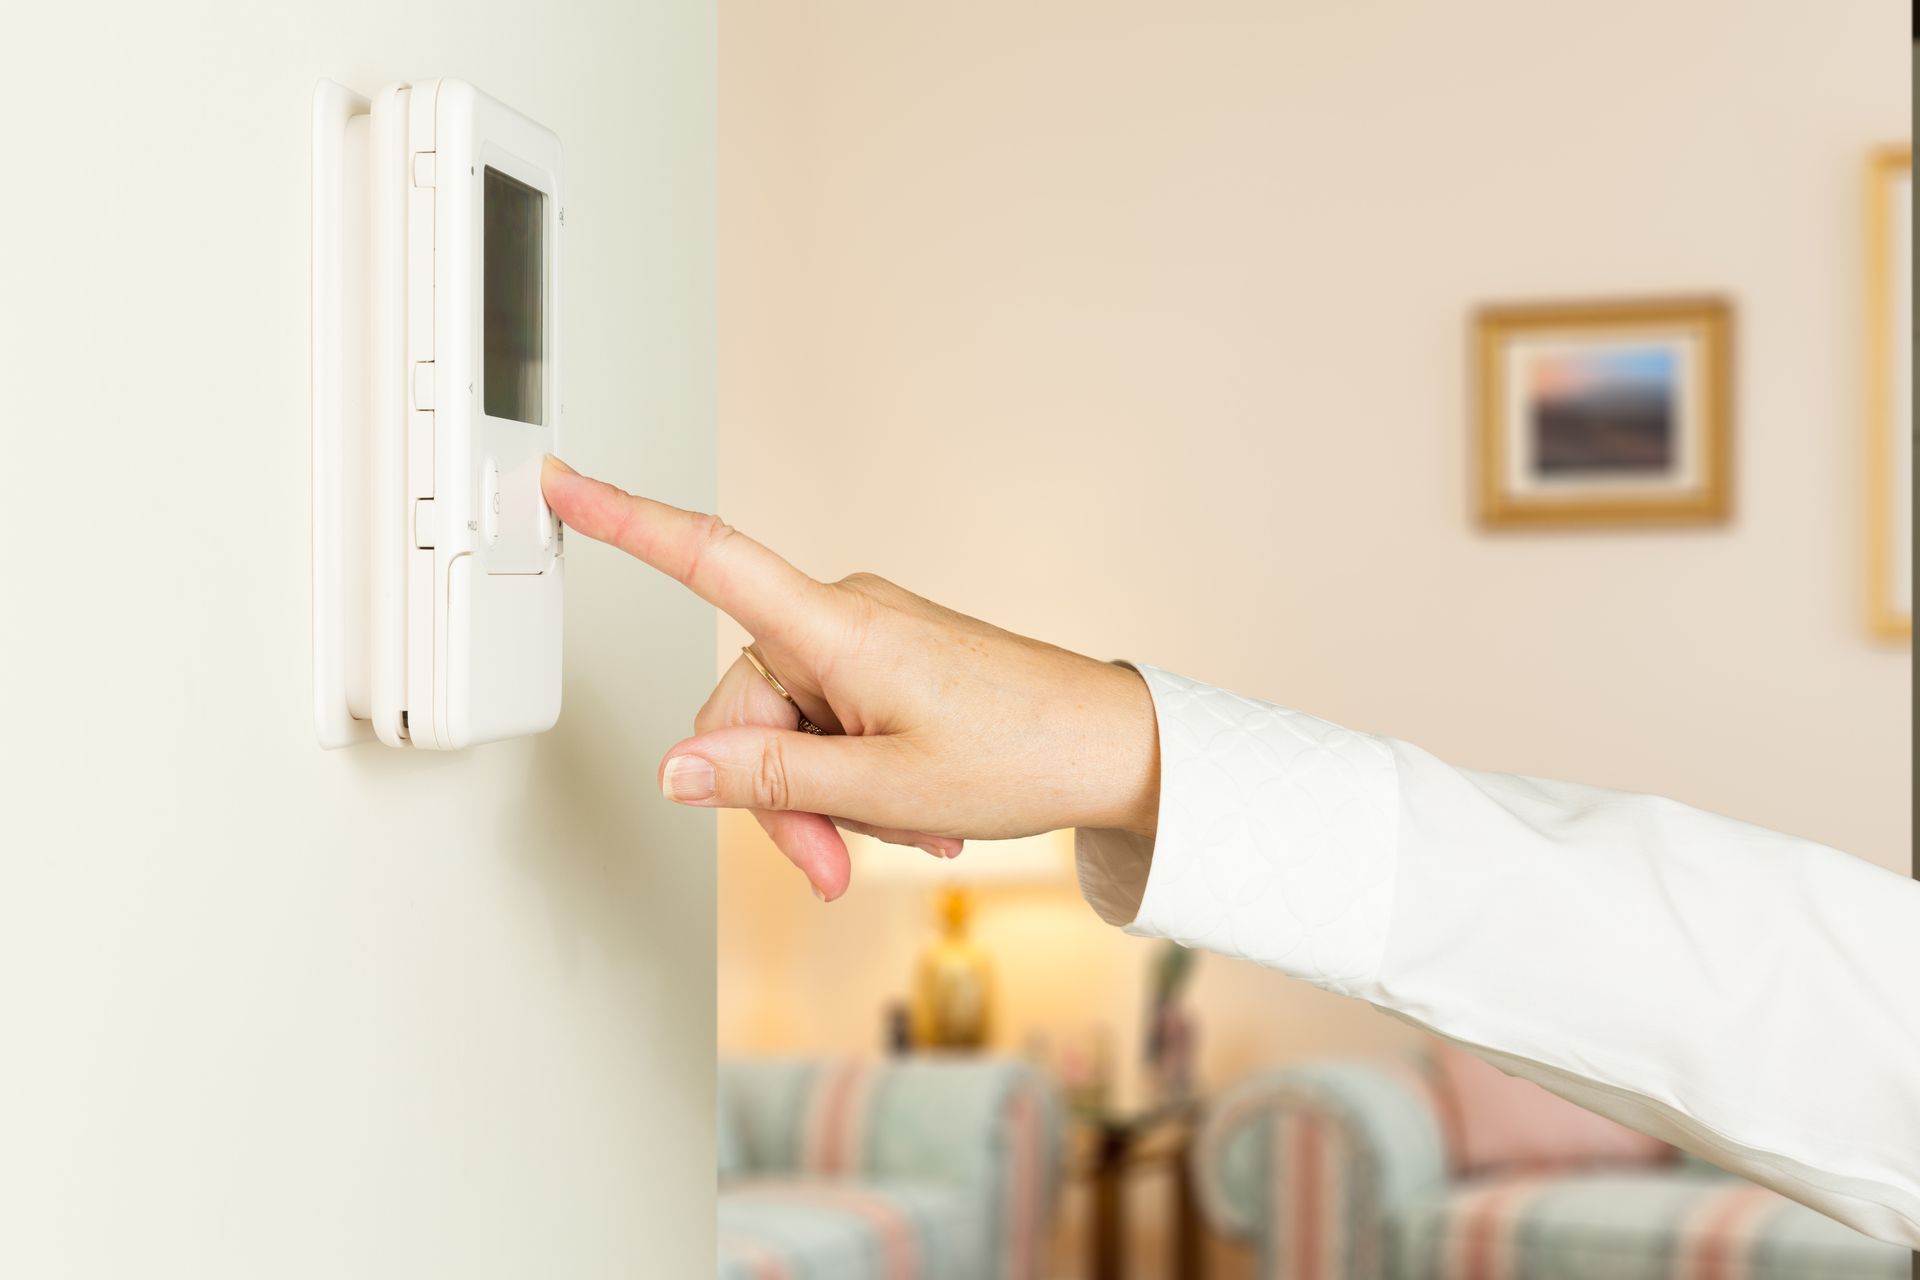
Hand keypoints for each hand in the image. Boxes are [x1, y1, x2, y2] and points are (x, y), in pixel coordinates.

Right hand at [541, 456, 1158, 900]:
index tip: (560, 478)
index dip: (623, 520)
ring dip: (824, 801)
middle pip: (745, 707)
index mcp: (837, 628)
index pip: (707, 559)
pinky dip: (855, 781)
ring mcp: (869, 640)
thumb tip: (677, 771)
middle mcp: (844, 618)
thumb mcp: (883, 791)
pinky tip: (911, 815)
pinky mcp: (890, 662)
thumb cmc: (1023, 753)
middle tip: (830, 866)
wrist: (1113, 747)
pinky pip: (833, 725)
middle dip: (774, 798)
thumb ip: (769, 780)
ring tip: (901, 834)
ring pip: (789, 730)